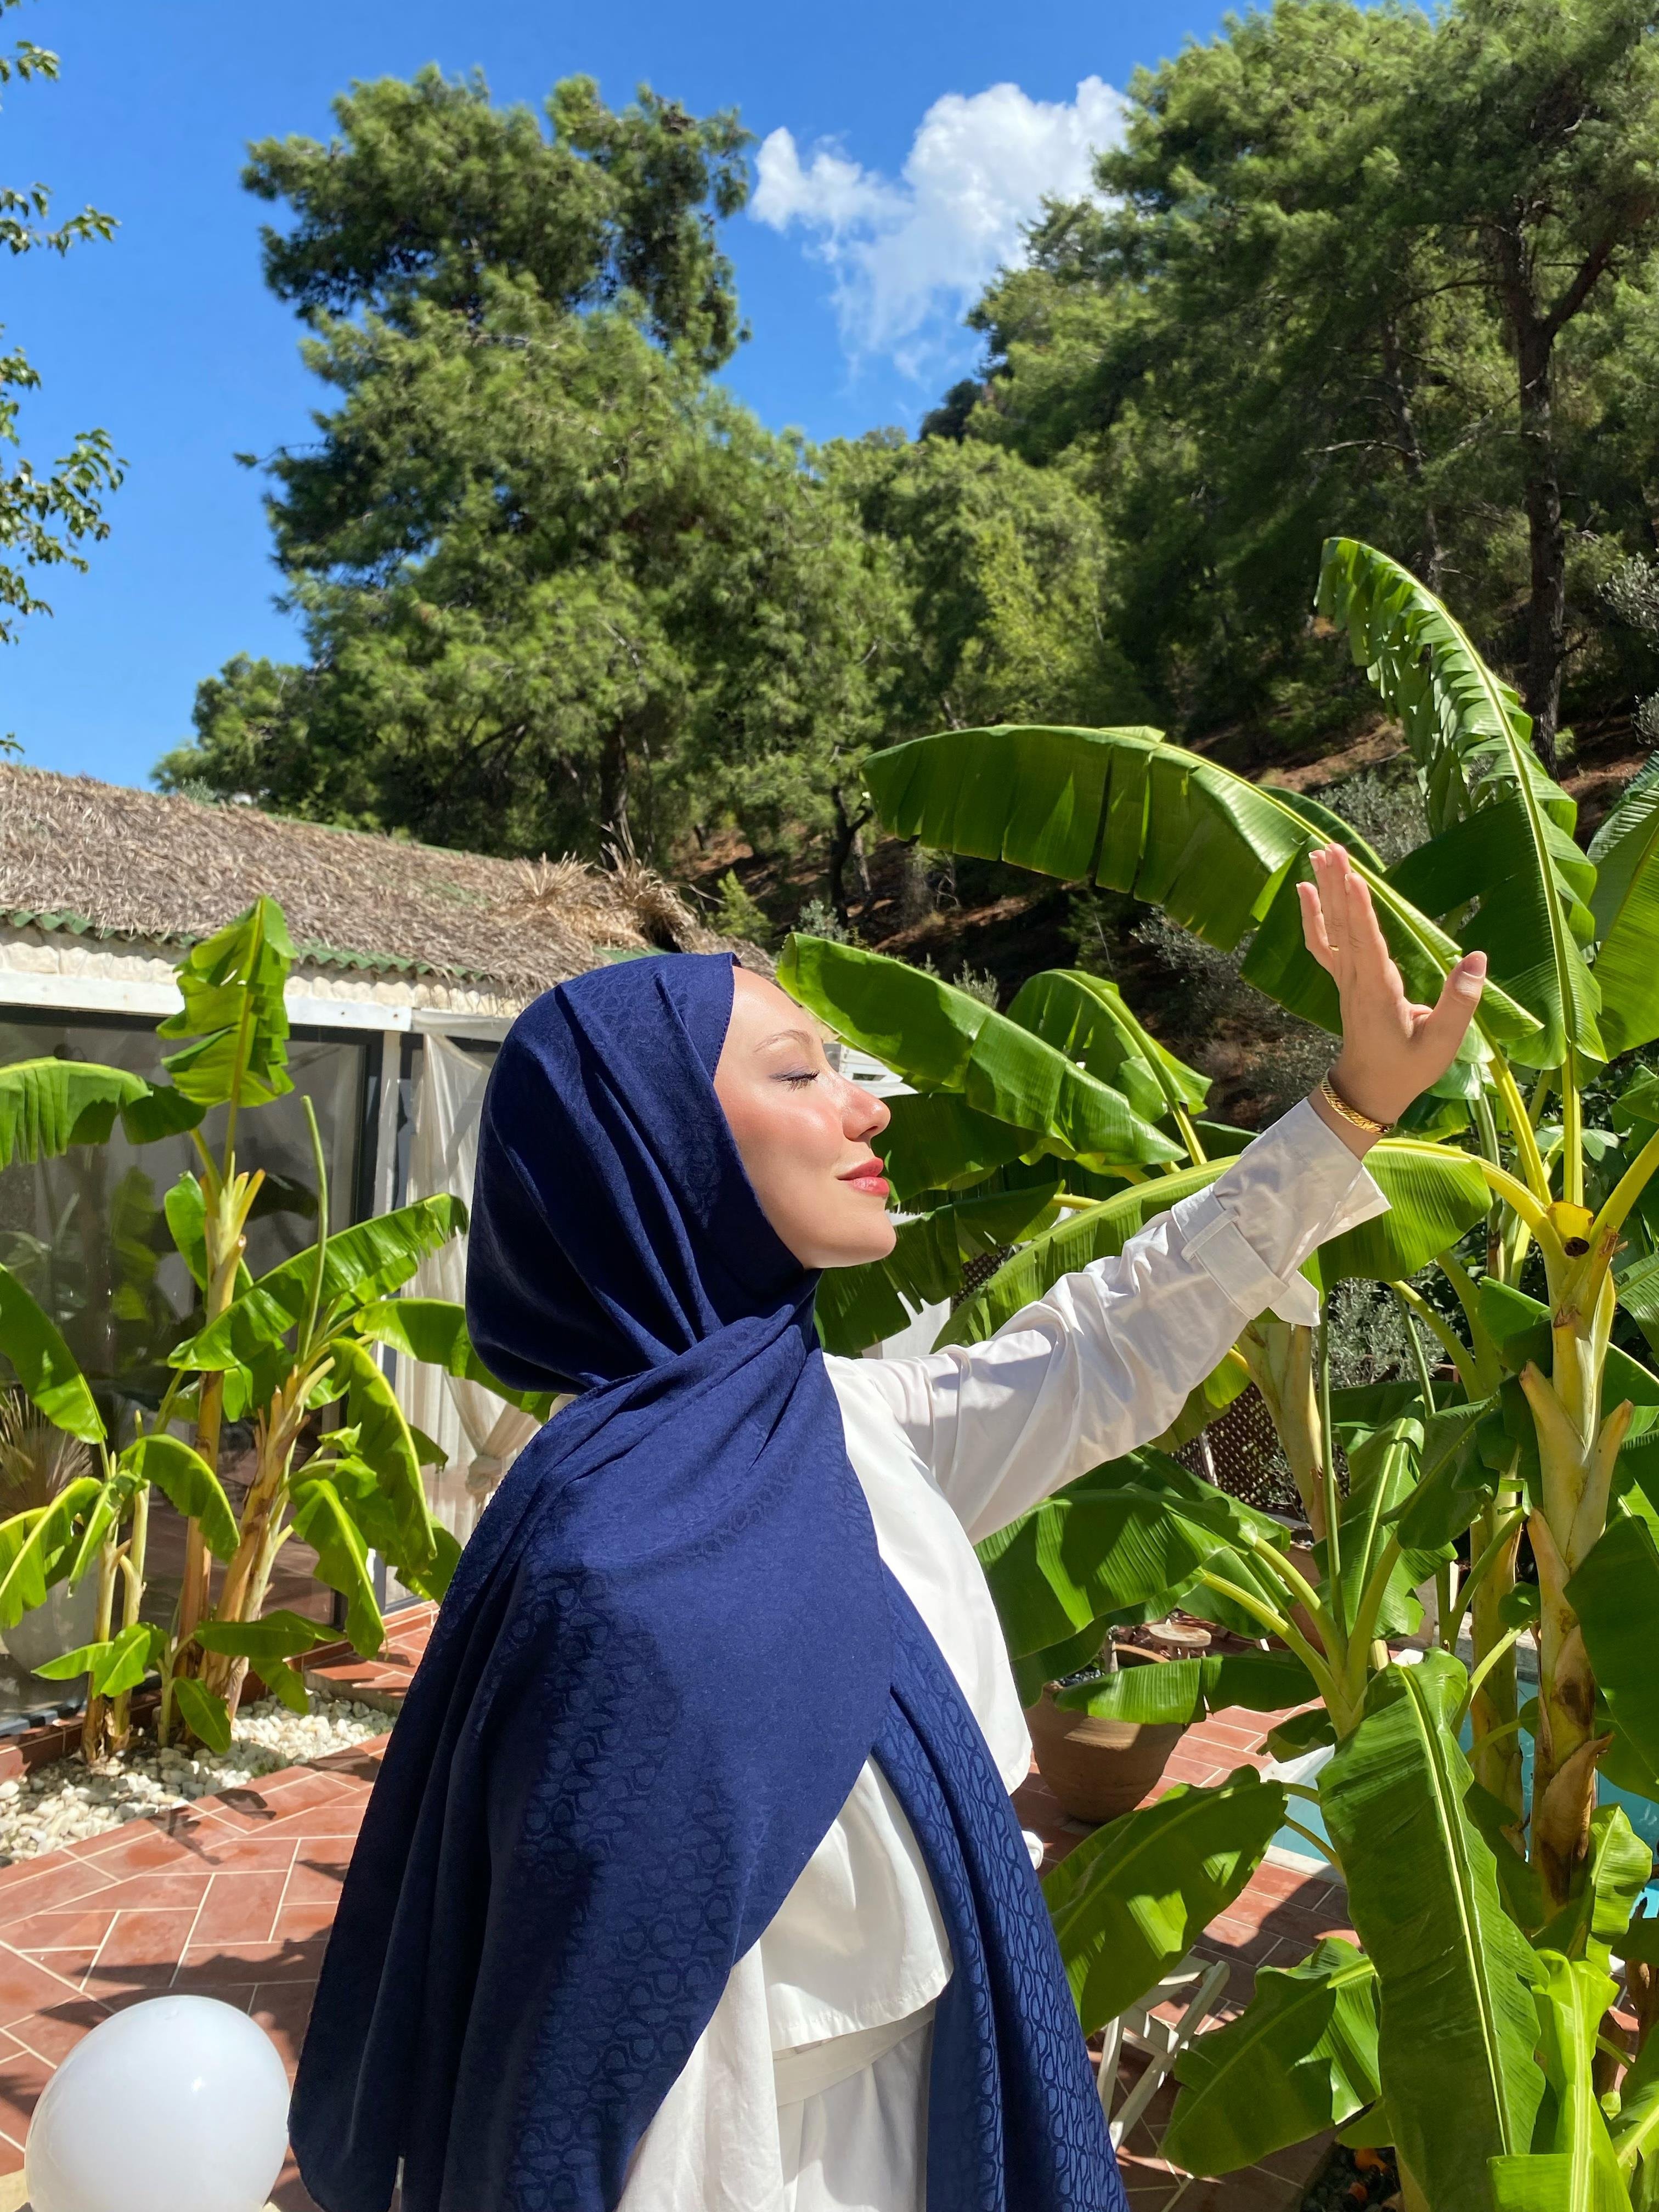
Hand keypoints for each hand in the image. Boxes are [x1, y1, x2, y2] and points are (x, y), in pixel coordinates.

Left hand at [1296, 844, 1486, 1147]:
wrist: (1367, 1091)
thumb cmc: (1407, 1070)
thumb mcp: (1441, 1043)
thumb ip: (1459, 1002)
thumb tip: (1477, 958)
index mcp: (1379, 992)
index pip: (1367, 944)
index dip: (1360, 910)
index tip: (1352, 877)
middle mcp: (1356, 980)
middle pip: (1343, 926)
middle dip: (1338, 885)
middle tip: (1329, 848)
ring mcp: (1345, 979)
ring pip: (1330, 928)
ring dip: (1325, 890)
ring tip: (1317, 854)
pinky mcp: (1344, 980)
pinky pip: (1322, 943)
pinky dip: (1312, 916)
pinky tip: (1305, 890)